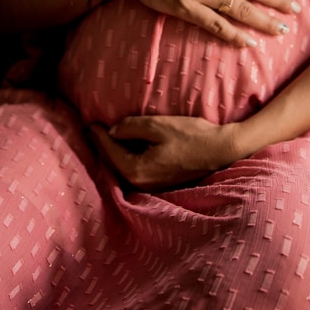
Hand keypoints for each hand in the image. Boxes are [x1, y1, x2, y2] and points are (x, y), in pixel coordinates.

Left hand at [88, 115, 237, 190]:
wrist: (221, 150)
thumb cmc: (192, 136)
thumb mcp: (159, 125)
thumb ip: (132, 127)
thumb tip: (114, 130)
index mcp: (137, 170)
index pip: (110, 151)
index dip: (98, 135)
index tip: (89, 123)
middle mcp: (141, 183)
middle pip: (114, 163)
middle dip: (102, 146)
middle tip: (91, 129)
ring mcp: (152, 186)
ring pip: (124, 168)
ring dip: (114, 153)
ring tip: (105, 137)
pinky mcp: (161, 183)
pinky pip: (136, 170)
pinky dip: (127, 158)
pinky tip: (126, 147)